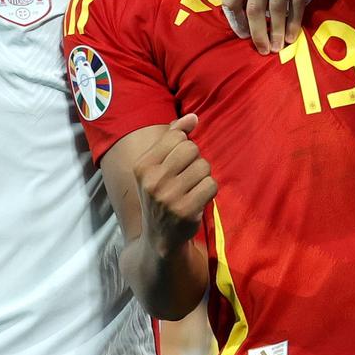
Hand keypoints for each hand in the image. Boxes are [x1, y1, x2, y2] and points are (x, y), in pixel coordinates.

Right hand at [134, 116, 215, 252]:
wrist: (159, 238)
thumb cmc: (161, 195)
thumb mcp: (156, 167)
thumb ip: (172, 138)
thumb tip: (193, 117)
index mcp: (143, 166)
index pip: (176, 137)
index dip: (185, 145)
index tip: (179, 161)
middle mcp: (153, 181)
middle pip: (192, 149)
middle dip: (195, 160)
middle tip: (187, 177)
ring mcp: (169, 197)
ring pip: (204, 166)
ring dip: (204, 176)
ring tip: (192, 189)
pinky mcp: (186, 210)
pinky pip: (211, 184)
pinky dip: (209, 190)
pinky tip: (198, 199)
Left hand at [223, 0, 324, 53]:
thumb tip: (244, 5)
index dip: (235, 20)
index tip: (243, 35)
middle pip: (255, 7)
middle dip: (258, 33)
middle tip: (262, 50)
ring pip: (278, 7)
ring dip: (277, 31)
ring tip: (278, 47)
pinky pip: (298, 0)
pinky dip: (295, 20)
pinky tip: (293, 33)